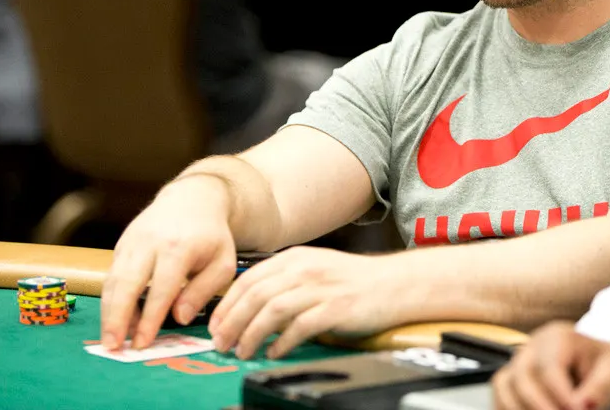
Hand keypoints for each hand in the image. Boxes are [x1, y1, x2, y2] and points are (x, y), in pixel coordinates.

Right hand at [100, 175, 238, 350]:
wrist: (192, 198)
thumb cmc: (211, 236)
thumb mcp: (222, 262)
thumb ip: (202, 291)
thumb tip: (179, 318)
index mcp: (178, 247)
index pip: (161, 288)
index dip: (150, 318)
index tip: (143, 343)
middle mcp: (150, 243)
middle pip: (127, 283)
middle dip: (117, 317)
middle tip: (112, 346)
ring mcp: (132, 241)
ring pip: (113, 280)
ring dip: (108, 312)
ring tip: (109, 340)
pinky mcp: (122, 243)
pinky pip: (112, 275)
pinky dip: (110, 299)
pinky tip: (116, 320)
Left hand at [207, 246, 405, 358]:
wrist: (394, 284)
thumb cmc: (352, 281)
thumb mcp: (313, 269)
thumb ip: (283, 280)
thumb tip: (247, 305)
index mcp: (295, 257)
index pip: (249, 278)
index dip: (227, 304)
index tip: (215, 324)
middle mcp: (305, 269)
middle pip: (256, 295)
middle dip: (232, 322)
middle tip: (220, 343)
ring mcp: (320, 288)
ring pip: (273, 311)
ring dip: (251, 334)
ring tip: (242, 351)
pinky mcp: (336, 308)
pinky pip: (300, 327)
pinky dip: (282, 342)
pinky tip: (274, 353)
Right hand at [492, 321, 609, 409]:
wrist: (601, 366)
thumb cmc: (608, 367)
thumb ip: (599, 390)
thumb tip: (582, 405)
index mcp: (559, 337)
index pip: (550, 368)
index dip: (562, 396)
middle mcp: (533, 347)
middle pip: (522, 376)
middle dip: (540, 405)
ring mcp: (519, 361)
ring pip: (504, 385)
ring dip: (521, 408)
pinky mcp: (512, 379)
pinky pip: (501, 395)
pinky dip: (509, 408)